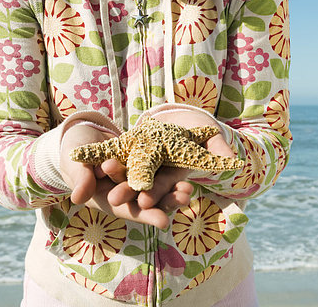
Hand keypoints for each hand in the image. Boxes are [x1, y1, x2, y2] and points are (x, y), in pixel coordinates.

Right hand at [59, 123, 188, 228]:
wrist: (81, 136)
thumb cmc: (73, 152)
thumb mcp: (75, 163)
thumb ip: (80, 178)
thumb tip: (78, 198)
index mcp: (106, 199)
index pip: (126, 210)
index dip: (145, 216)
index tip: (164, 221)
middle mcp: (123, 195)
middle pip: (146, 203)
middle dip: (166, 202)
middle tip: (185, 199)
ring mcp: (133, 181)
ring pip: (155, 189)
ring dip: (173, 191)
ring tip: (189, 189)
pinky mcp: (141, 167)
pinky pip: (158, 172)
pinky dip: (171, 175)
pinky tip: (186, 174)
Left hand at [108, 110, 235, 209]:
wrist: (179, 117)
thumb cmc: (199, 129)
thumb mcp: (209, 137)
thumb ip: (217, 149)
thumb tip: (234, 161)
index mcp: (173, 176)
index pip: (165, 189)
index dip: (158, 195)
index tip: (147, 201)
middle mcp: (153, 175)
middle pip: (140, 187)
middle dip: (129, 193)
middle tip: (115, 199)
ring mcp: (137, 164)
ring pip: (122, 173)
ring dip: (111, 176)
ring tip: (102, 173)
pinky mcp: (123, 151)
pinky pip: (110, 153)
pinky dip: (98, 155)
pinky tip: (83, 156)